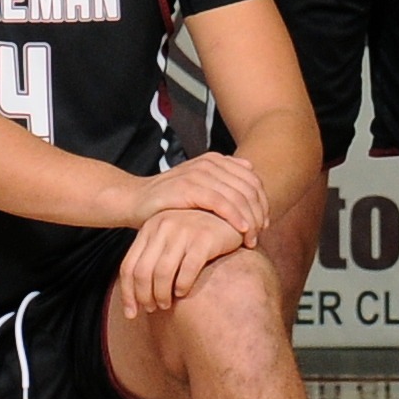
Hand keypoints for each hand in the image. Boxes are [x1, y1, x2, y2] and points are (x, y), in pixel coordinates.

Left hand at [120, 203, 246, 315]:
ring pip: (163, 272)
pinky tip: (183, 293)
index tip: (130, 313)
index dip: (127, 293)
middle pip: (143, 272)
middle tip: (151, 309)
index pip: (128, 266)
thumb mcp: (169, 239)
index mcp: (149, 228)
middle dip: (144, 296)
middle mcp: (162, 227)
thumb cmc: (195, 235)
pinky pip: (188, 269)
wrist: (228, 217)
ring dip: (162, 294)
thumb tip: (134, 296)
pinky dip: (182, 285)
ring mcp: (183, 231)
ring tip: (165, 305)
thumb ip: (152, 258)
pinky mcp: (204, 238)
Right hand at [137, 152, 270, 247]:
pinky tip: (241, 231)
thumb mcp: (199, 186)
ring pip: (238, 197)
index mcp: (215, 160)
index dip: (263, 203)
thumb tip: (251, 168)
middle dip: (259, 214)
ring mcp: (198, 174)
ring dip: (250, 220)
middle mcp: (209, 163)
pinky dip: (235, 217)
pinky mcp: (188, 187)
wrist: (135, 201)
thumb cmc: (170, 200)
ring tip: (252, 239)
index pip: (252, 180)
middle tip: (260, 235)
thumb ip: (224, 178)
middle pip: (248, 189)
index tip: (263, 225)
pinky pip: (221, 203)